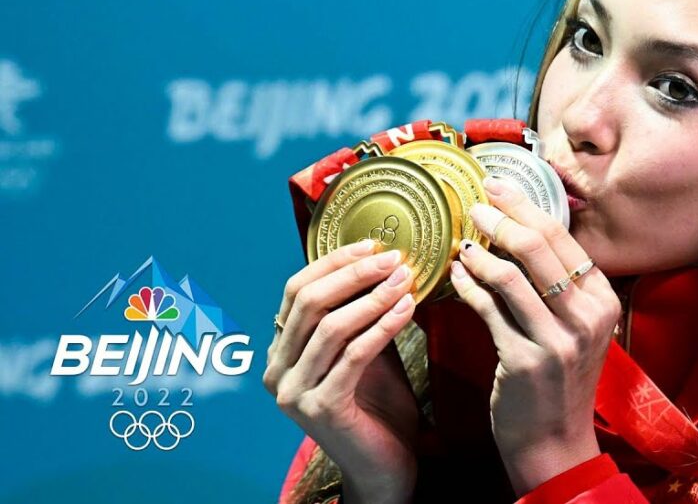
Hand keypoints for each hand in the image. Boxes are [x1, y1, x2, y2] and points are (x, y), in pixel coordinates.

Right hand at [263, 240, 419, 503]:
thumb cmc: (377, 406)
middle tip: (393, 258)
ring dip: (372, 297)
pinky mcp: (320, 408)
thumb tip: (385, 262)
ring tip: (405, 279)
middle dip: (354, 274)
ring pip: (331, 326)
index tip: (374, 244)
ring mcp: (294, 392)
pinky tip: (407, 309)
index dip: (334, 262)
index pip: (297, 290)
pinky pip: (353, 355)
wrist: (384, 466)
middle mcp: (277, 370)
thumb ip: (362, 313)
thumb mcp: (366, 349)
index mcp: (281, 351)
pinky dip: (382, 327)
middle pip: (309, 303)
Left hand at [448, 175, 622, 494]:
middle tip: (475, 204)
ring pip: (510, 275)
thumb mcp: (576, 328)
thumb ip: (559, 286)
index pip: (562, 238)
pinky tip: (455, 275)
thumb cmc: (559, 380)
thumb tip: (521, 231)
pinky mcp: (524, 360)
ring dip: (479, 251)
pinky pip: (488, 309)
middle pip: (538, 247)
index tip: (499, 187)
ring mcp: (557, 340)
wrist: (555, 442)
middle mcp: (586, 316)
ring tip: (461, 240)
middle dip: (501, 217)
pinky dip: (468, 286)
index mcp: (603, 300)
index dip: (526, 206)